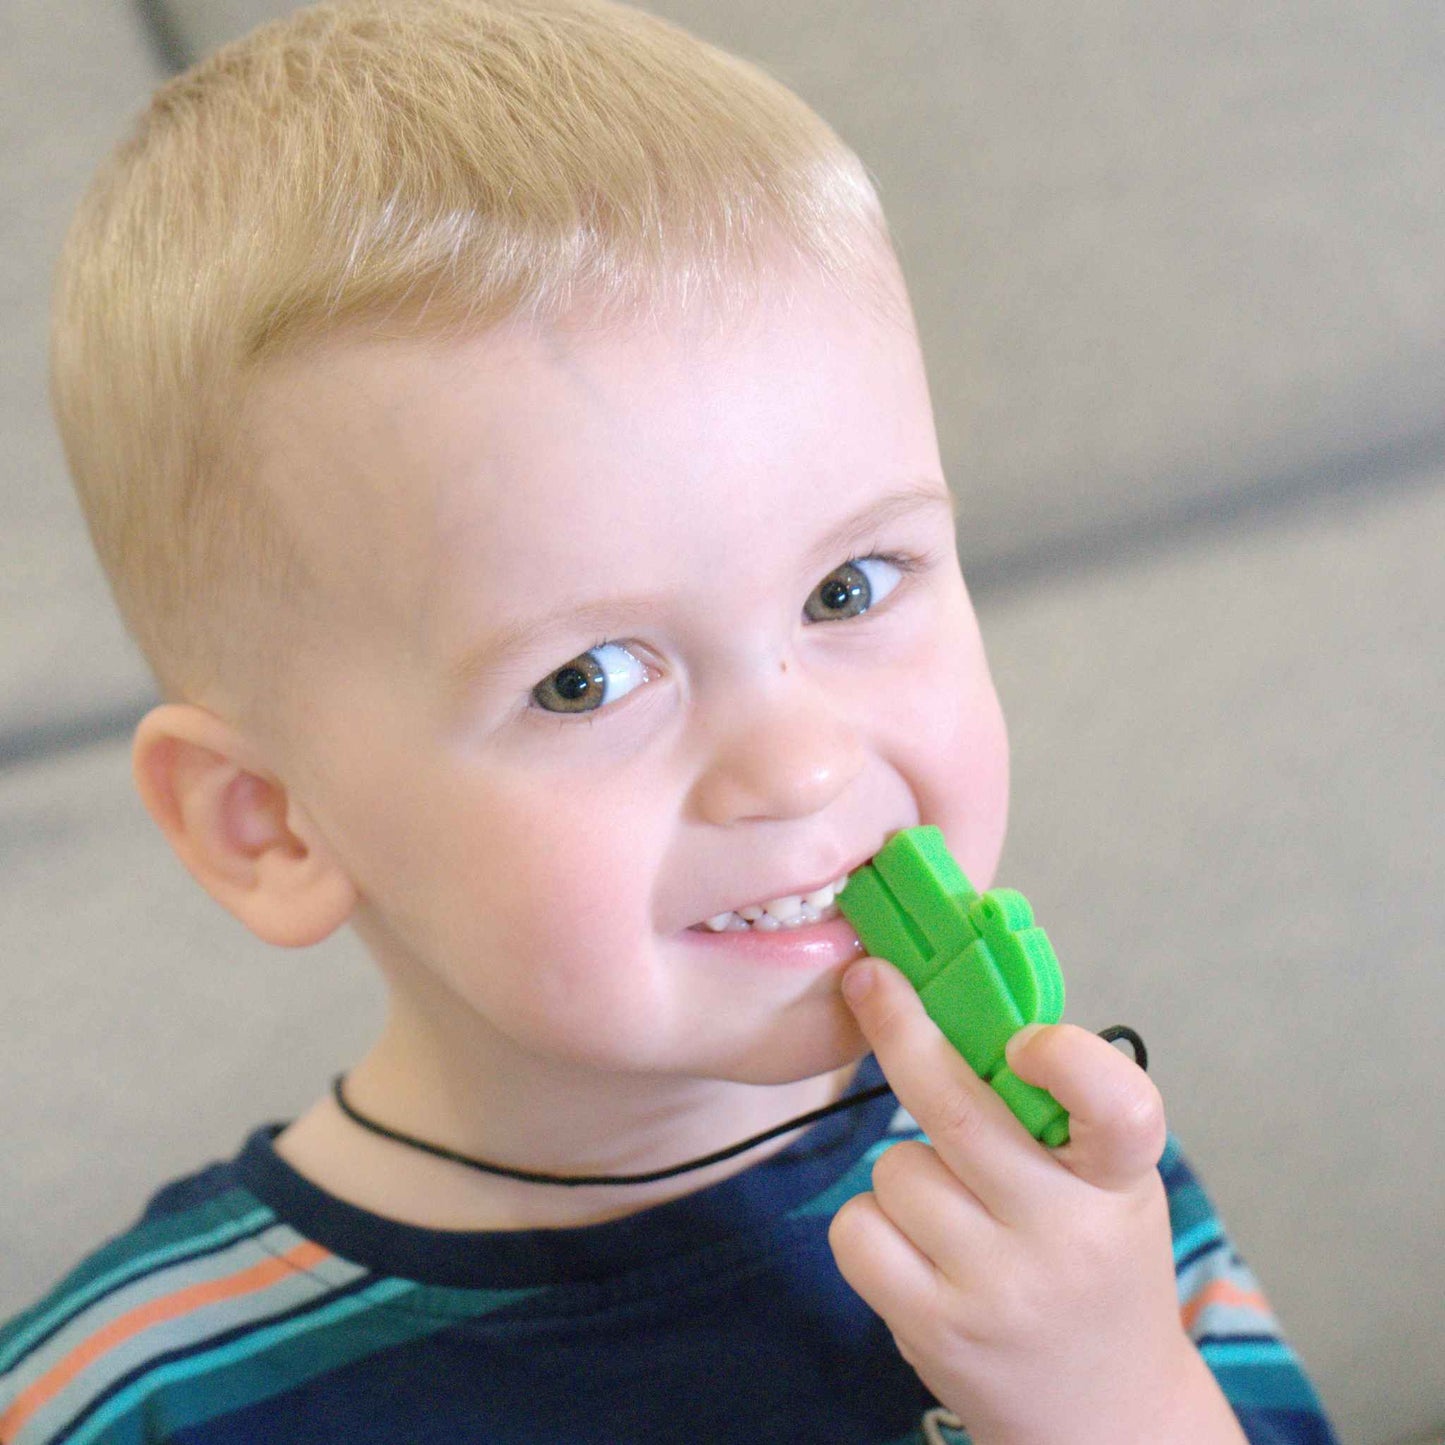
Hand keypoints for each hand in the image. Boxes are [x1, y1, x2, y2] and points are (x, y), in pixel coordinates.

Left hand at [827, 957, 1245, 1444]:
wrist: (1104, 1418)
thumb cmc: (1095, 1267)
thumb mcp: (1108, 1184)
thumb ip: (1054, 1106)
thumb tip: (954, 998)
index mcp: (1121, 1182)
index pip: (1119, 1110)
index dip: (1069, 1061)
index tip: (1023, 1038)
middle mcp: (1064, 1234)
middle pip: (958, 1110)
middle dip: (902, 1031)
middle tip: (871, 980)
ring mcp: (996, 1287)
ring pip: (896, 1166)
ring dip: (905, 1171)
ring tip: (954, 1214)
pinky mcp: (935, 1327)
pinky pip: (858, 1227)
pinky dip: (871, 1225)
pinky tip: (915, 1251)